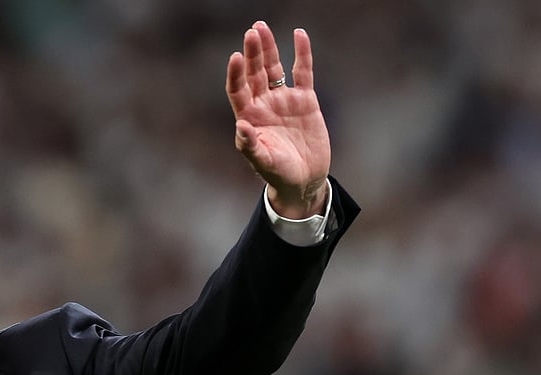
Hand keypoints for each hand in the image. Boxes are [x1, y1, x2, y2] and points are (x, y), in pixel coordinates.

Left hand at [226, 21, 329, 218]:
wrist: (303, 179)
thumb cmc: (278, 173)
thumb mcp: (262, 161)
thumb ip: (250, 145)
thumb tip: (241, 126)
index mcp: (249, 117)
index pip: (238, 89)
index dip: (235, 73)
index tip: (235, 56)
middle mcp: (263, 104)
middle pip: (254, 72)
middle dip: (252, 53)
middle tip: (252, 31)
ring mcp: (284, 100)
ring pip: (274, 68)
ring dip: (268, 48)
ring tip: (262, 27)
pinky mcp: (305, 100)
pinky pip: (303, 72)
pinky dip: (302, 54)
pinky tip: (299, 34)